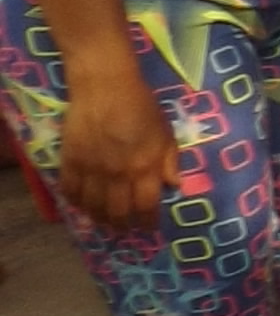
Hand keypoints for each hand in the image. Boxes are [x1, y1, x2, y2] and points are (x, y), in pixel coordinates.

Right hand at [51, 66, 181, 235]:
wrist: (105, 86)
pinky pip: (70, 191)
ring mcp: (91, 169)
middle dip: (124, 225)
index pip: (147, 206)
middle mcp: (118, 173)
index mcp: (145, 166)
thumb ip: (170, 161)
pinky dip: (76, 203)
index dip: (148, 221)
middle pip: (118, 212)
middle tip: (127, 228)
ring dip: (100, 219)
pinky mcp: (70, 161)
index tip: (150, 228)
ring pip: (92, 207)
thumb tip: (175, 187)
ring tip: (106, 222)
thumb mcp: (166, 132)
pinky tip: (83, 205)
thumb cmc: (141, 106)